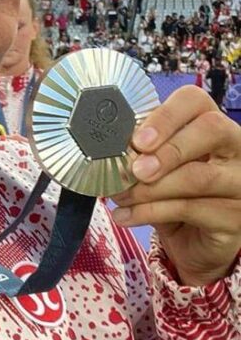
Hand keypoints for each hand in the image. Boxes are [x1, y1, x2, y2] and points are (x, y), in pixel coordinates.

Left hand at [111, 85, 240, 286]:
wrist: (191, 238)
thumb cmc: (170, 191)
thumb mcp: (155, 164)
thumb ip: (141, 149)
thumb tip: (111, 145)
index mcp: (211, 123)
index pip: (195, 101)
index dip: (165, 116)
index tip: (138, 140)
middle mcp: (236, 147)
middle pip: (211, 129)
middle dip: (167, 149)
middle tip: (135, 169)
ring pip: (199, 176)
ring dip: (151, 188)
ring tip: (121, 196)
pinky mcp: (237, 216)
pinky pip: (191, 209)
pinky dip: (150, 212)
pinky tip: (126, 215)